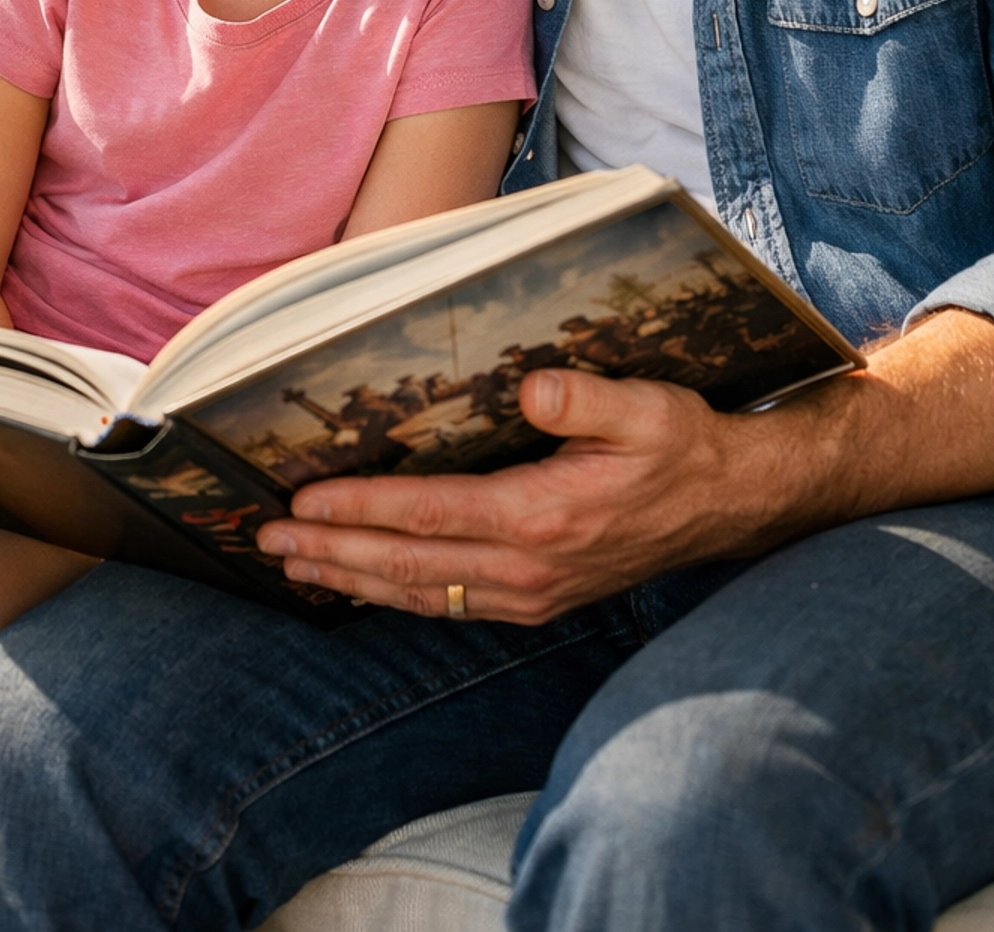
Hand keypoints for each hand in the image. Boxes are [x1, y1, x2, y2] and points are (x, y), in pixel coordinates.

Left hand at [256, 366, 776, 623]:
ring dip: (350, 578)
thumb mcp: (647, 408)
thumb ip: (586, 400)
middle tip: (264, 540)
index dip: (359, 509)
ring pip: (420, 593)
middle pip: (407, 564)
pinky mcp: (535, 598)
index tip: (300, 501)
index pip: (429, 514)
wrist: (729, 506)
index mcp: (543, 517)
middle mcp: (528, 567)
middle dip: (330, 551)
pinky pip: (448, 604)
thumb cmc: (681, 446)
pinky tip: (359, 584)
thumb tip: (532, 388)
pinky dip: (393, 595)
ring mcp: (530, 592)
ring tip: (290, 564)